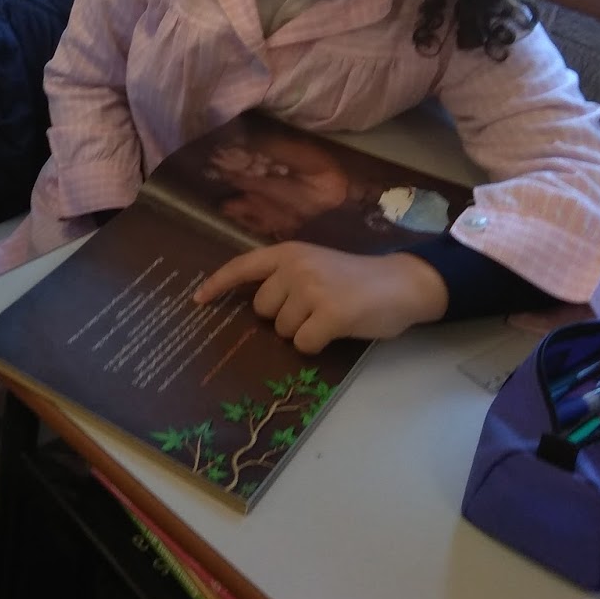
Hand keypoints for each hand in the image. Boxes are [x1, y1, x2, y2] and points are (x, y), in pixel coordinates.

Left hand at [193, 243, 447, 353]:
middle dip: (283, 316)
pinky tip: (336, 330)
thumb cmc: (357, 278)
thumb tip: (258, 308)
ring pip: (283, 330)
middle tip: (315, 307)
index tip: (198, 301)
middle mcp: (295, 267)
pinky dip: (316, 345)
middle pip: (263, 310)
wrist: (401, 283)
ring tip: (330, 315)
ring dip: (303, 331)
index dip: (218, 285)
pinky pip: (303, 344)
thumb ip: (286, 276)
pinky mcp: (330, 314)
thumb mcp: (316, 264)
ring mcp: (312, 290)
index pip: (242, 267)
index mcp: (289, 252)